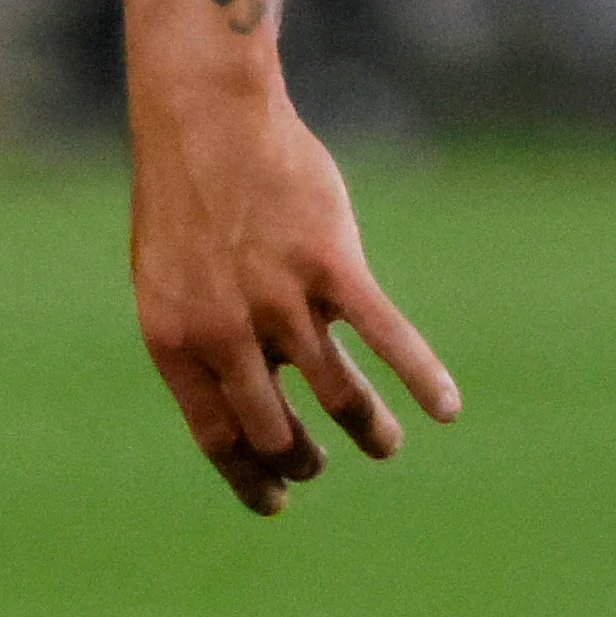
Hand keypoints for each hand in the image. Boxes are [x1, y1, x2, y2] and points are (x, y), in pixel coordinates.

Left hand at [129, 68, 458, 513]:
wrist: (205, 114)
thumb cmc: (187, 195)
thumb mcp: (169, 277)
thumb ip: (202, 339)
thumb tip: (246, 401)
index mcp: (176, 338)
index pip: (219, 437)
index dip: (251, 479)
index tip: (276, 502)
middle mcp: (226, 330)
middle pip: (277, 430)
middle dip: (304, 460)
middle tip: (320, 463)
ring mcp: (280, 298)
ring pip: (338, 396)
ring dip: (368, 431)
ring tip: (384, 446)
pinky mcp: (332, 265)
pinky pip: (387, 337)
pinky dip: (422, 377)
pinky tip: (445, 408)